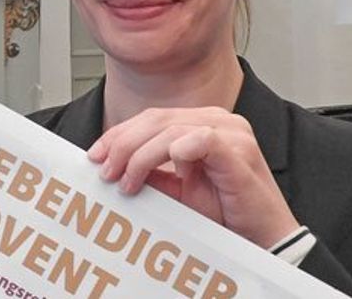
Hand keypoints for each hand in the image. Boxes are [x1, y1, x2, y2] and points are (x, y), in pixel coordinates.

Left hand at [87, 106, 298, 248]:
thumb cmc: (226, 213)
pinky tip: (170, 169)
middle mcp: (217, 120)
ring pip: (170, 130)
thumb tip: (111, 163)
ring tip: (126, 182)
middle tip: (104, 171)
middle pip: (155, 120)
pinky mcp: (240, 150)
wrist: (263, 239)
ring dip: (141, 156)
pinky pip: (203, 139)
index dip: (119, 134)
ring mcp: (231, 132)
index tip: (95, 155)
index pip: (150, 118)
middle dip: (122, 145)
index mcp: (201, 122)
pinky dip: (179, 150)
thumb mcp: (177, 190)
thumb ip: (151, 172)